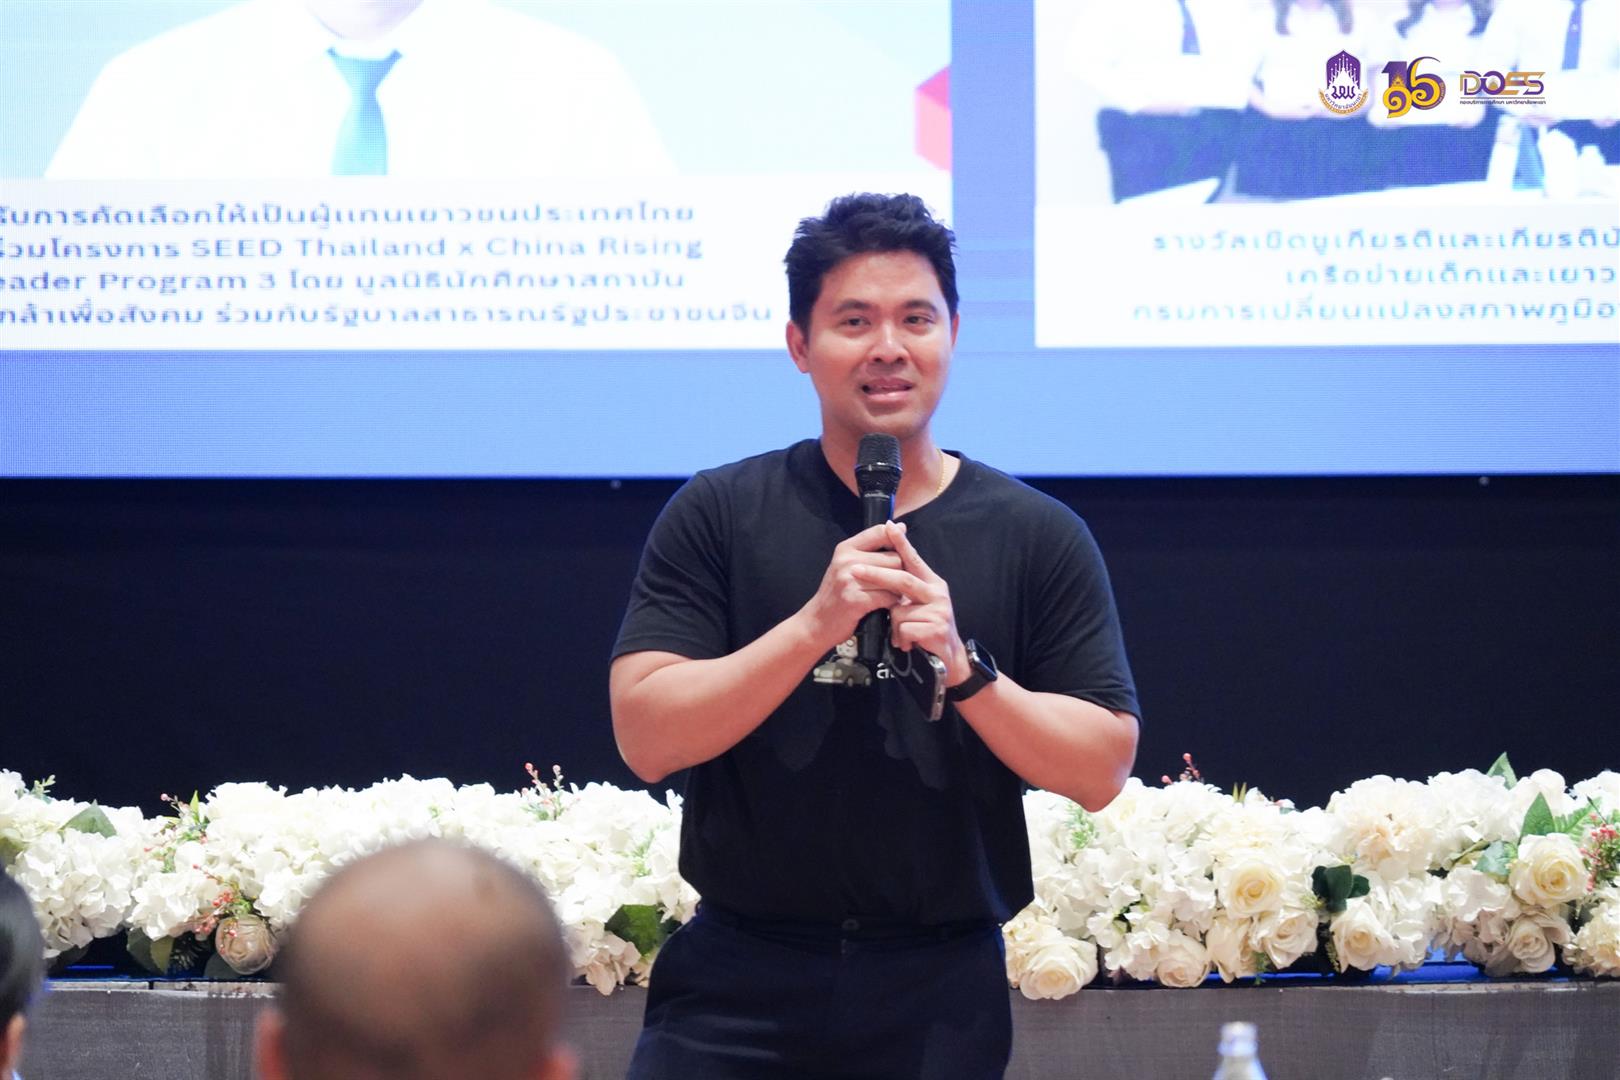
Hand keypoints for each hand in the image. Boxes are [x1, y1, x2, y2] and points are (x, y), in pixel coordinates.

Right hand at [798, 522, 904, 649]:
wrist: (816, 622)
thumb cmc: (837, 593)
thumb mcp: (848, 565)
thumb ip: (873, 548)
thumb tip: (901, 527)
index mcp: (846, 548)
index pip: (881, 531)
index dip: (898, 541)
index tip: (902, 554)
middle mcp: (847, 560)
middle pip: (894, 557)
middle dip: (900, 572)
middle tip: (895, 583)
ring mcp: (850, 580)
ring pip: (894, 578)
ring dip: (898, 589)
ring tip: (891, 595)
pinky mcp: (855, 600)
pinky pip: (889, 597)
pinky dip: (892, 603)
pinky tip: (886, 606)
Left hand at [851, 522, 969, 685]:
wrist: (949, 658)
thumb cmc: (928, 628)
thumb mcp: (919, 604)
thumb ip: (907, 587)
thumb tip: (884, 565)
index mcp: (932, 583)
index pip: (914, 559)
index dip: (901, 543)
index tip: (889, 525)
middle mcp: (938, 592)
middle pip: (903, 579)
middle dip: (876, 574)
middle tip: (853, 570)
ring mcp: (939, 610)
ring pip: (899, 610)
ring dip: (894, 626)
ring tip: (901, 635)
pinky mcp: (936, 629)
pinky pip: (905, 629)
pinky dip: (901, 639)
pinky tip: (908, 644)